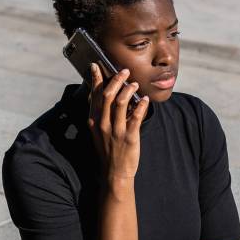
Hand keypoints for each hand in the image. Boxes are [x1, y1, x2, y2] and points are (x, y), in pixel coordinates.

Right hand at [87, 63, 150, 179]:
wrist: (114, 172)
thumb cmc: (108, 150)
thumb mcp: (99, 132)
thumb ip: (101, 115)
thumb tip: (107, 95)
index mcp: (94, 121)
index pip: (94, 95)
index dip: (96, 79)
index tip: (97, 66)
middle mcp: (103, 124)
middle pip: (108, 95)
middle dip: (116, 80)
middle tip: (124, 71)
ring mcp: (116, 131)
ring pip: (121, 103)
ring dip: (129, 90)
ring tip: (135, 84)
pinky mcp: (129, 137)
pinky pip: (136, 117)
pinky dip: (141, 105)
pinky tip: (145, 100)